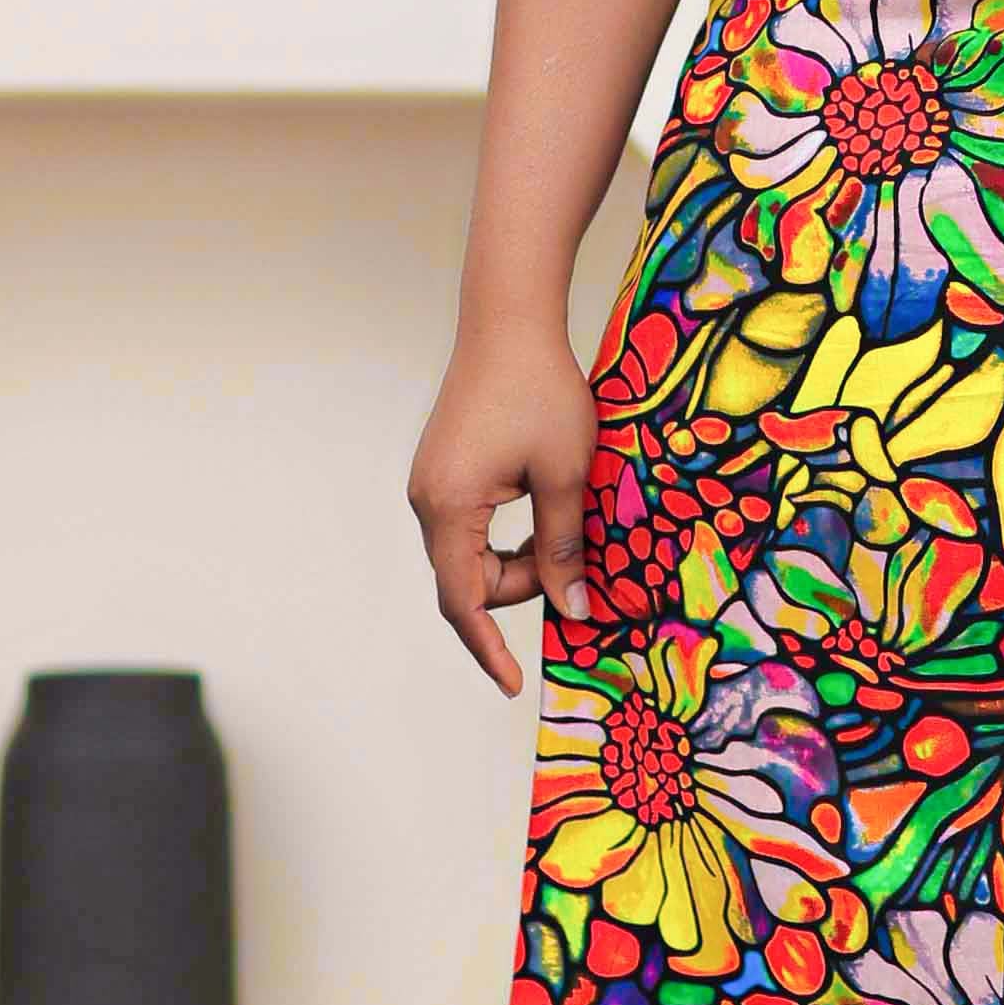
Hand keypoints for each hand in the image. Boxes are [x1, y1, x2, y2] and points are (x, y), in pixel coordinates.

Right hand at [409, 320, 596, 695]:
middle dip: (521, 589)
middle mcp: (426, 501)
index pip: (463, 602)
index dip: (490, 647)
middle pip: (468, 581)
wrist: (509, 321)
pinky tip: (540, 518)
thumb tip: (576, 609)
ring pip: (470, 555)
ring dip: (516, 562)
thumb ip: (565, 547)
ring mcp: (431, 485)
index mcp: (448, 508)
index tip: (515, 684)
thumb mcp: (565, 475)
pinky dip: (504, 538)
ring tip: (563, 534)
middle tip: (576, 571)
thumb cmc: (540, 390)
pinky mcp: (443, 471)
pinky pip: (469, 528)